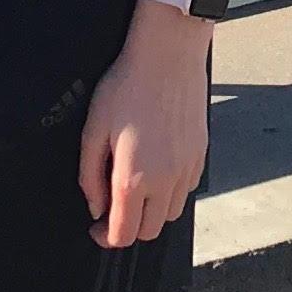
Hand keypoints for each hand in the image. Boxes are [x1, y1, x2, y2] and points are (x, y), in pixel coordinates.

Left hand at [79, 6, 214, 248]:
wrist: (169, 53)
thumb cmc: (127, 85)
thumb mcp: (94, 129)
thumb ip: (90, 177)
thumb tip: (97, 207)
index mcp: (133, 178)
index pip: (123, 234)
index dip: (105, 237)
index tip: (97, 225)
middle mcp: (165, 180)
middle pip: (149, 231)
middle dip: (129, 226)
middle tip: (114, 205)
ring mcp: (187, 168)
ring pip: (170, 214)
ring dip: (152, 210)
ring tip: (138, 185)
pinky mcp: (201, 154)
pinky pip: (187, 190)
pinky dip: (171, 191)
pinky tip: (158, 167)